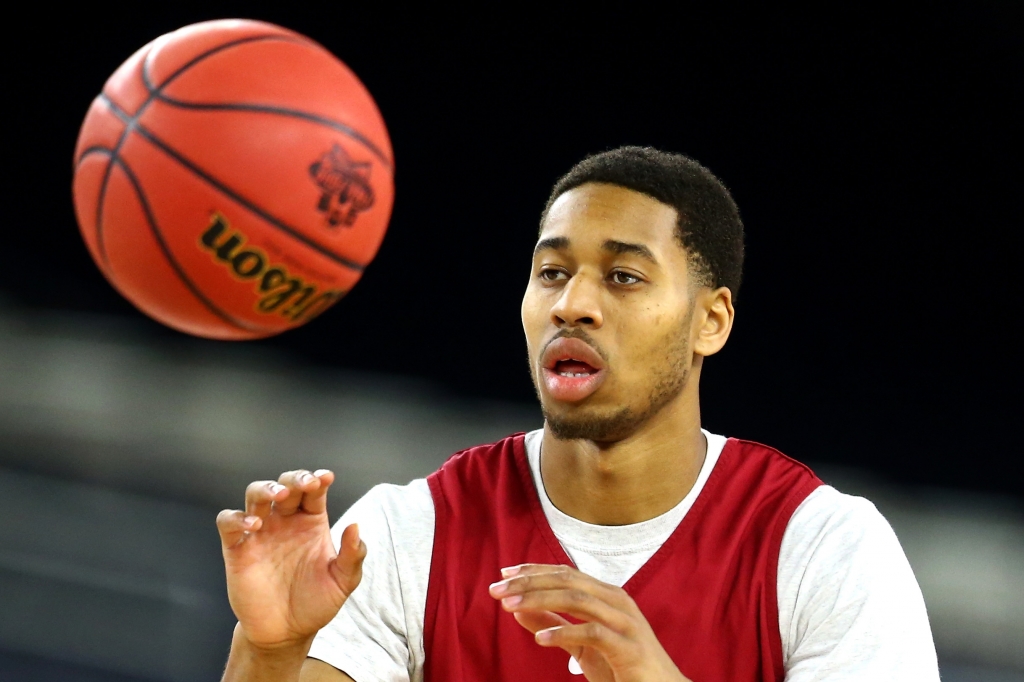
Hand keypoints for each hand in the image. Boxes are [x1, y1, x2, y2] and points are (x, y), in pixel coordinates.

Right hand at [216, 469, 365, 651]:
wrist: (287, 633)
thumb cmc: (316, 603)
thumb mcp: (343, 582)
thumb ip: (352, 556)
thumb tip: (355, 527)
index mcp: (311, 521)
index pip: (313, 491)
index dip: (318, 479)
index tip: (326, 477)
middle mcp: (285, 521)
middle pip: (285, 484)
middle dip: (294, 478)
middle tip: (305, 484)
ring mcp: (260, 532)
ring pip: (255, 494)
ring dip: (265, 488)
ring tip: (279, 494)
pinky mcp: (237, 549)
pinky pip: (228, 522)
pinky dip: (236, 518)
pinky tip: (253, 526)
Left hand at [489, 564, 690, 681]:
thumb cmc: (621, 666)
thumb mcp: (581, 644)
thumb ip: (554, 623)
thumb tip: (518, 607)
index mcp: (607, 595)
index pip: (565, 573)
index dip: (533, 570)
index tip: (503, 574)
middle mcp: (617, 601)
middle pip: (568, 581)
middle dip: (529, 582)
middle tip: (497, 590)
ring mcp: (626, 622)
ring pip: (578, 599)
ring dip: (540, 600)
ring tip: (511, 607)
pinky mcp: (630, 648)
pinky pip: (594, 633)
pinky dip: (565, 633)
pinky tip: (541, 639)